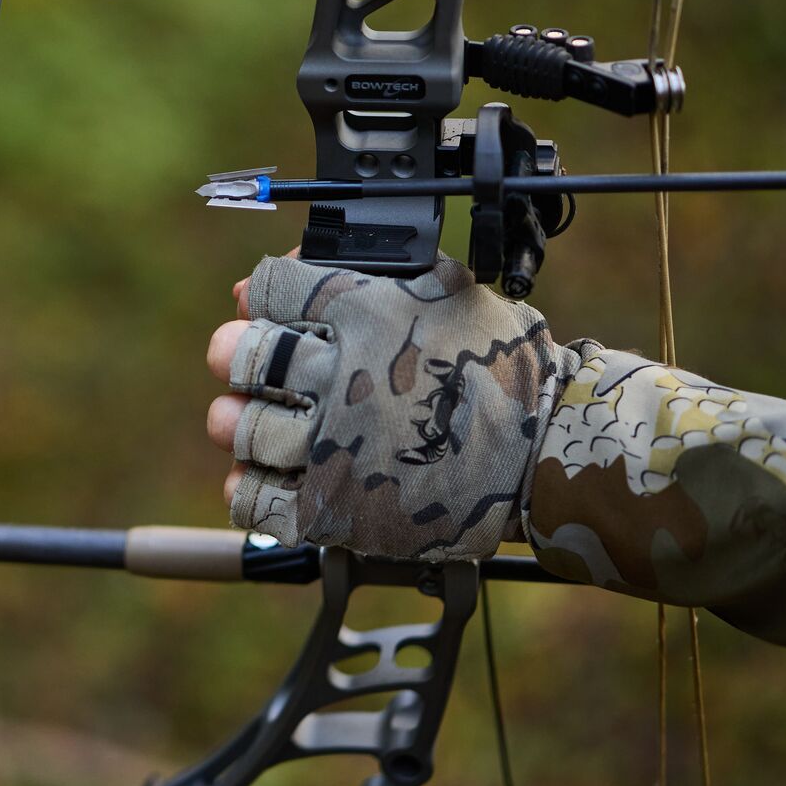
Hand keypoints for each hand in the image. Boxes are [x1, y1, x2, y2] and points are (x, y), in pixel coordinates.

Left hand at [204, 253, 578, 560]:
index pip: (272, 289)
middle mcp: (344, 376)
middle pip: (246, 357)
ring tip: (249, 419)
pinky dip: (247, 488)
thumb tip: (262, 283)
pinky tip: (259, 475)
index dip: (264, 296)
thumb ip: (361, 275)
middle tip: (240, 358)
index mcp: (365, 310)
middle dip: (236, 353)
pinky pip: (259, 501)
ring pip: (244, 428)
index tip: (269, 309)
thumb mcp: (440, 289)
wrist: (550, 451)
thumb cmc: (497, 363)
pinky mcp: (337, 511)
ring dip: (236, 420)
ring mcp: (337, 448)